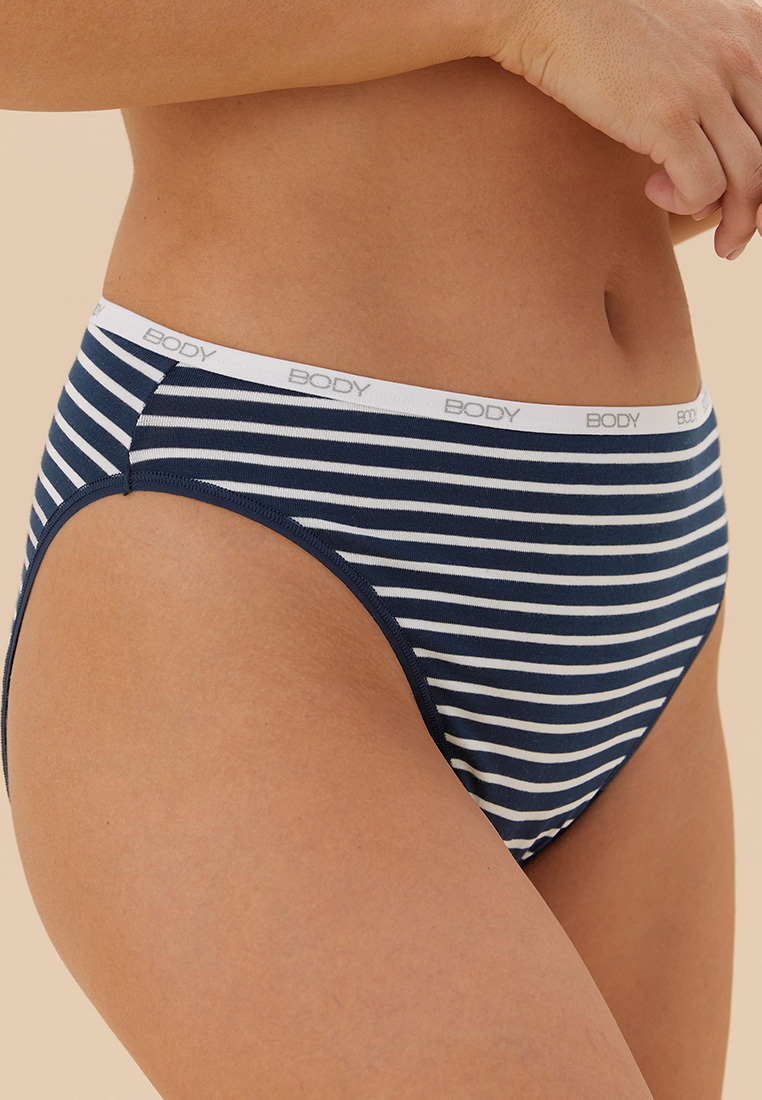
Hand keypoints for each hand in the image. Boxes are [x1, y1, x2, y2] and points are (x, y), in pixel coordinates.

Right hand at [482, 0, 761, 258]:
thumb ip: (713, 71)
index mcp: (750, 33)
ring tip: (715, 240)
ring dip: (735, 222)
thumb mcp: (681, 35)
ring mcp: (704, 87)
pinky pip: (703, 186)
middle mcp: (738, 56)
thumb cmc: (604, 27)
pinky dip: (687, 204)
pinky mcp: (666, 116)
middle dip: (760, 209)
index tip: (753, 203)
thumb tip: (721, 138)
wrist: (548, 5)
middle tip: (737, 239)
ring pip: (750, 178)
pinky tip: (654, 192)